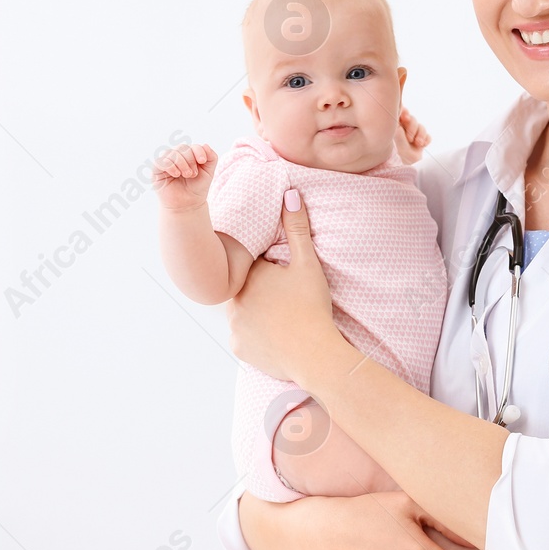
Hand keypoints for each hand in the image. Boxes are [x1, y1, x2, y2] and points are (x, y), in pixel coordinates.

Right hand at [151, 143, 217, 211]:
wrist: (188, 204)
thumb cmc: (197, 187)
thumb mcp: (209, 172)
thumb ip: (211, 158)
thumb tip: (205, 145)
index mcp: (189, 155)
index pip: (193, 146)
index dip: (198, 150)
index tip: (203, 161)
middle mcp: (176, 156)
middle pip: (182, 147)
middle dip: (190, 159)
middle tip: (193, 174)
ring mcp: (166, 162)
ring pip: (171, 153)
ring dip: (181, 163)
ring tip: (187, 175)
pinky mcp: (157, 170)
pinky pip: (161, 161)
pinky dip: (170, 165)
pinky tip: (176, 174)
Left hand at [226, 189, 338, 382]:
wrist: (314, 354)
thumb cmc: (311, 307)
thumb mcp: (307, 264)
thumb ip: (297, 229)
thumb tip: (290, 194)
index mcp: (249, 276)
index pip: (253, 266)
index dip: (269, 269)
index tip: (283, 276)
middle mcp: (234, 301)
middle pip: (246, 289)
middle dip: (260, 291)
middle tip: (284, 298)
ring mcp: (234, 327)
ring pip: (242, 313)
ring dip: (255, 313)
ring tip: (279, 317)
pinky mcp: (238, 348)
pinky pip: (244, 338)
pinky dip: (255, 336)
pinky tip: (274, 336)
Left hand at [395, 106, 430, 164]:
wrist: (405, 168)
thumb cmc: (396, 154)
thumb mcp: (396, 139)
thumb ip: (399, 126)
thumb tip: (401, 114)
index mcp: (394, 126)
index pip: (400, 113)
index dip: (405, 112)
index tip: (405, 118)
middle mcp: (403, 130)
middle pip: (413, 119)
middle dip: (413, 127)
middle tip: (410, 138)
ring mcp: (412, 136)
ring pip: (421, 127)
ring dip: (421, 134)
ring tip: (417, 143)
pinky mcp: (420, 143)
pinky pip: (428, 136)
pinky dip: (426, 139)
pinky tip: (422, 145)